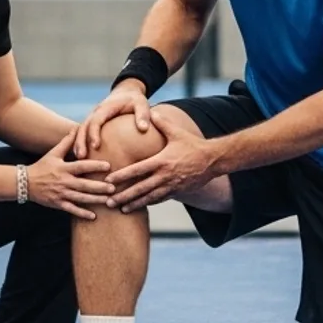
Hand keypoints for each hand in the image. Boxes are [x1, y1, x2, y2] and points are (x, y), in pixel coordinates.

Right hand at [27, 129, 114, 218]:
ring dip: (95, 200)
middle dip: (99, 187)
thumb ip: (66, 142)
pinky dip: (82, 213)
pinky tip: (93, 216)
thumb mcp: (53, 153)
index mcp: (64, 168)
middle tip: (113, 187)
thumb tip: (76, 128)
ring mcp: (61, 194)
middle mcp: (63, 181)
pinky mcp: (58, 204)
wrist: (25, 183)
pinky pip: (72, 209)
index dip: (95, 166)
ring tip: (109, 200)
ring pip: (81, 198)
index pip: (81, 166)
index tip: (108, 166)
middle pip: (84, 185)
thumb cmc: (42, 166)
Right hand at [73, 79, 151, 158]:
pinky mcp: (93, 123)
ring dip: (78, 143)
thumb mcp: (142, 104)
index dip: (94, 133)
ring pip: (81, 130)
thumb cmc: (135, 100)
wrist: (127, 94)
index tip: (96, 146)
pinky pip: (83, 133)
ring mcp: (93, 118)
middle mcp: (96, 112)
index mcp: (106, 107)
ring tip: (79, 158)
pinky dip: (80, 142)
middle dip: (81, 141)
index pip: (96, 120)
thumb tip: (143, 129)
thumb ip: (143, 115)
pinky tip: (83, 157)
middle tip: (82, 156)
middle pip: (83, 126)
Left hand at [104, 114, 218, 211]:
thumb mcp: (177, 133)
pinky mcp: (178, 191)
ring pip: (149, 198)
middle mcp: (165, 175)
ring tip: (122, 209)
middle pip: (140, 188)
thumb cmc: (193, 145)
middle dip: (124, 196)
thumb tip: (151, 112)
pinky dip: (150, 203)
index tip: (109, 180)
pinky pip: (161, 199)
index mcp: (161, 161)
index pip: (137, 170)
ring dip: (135, 204)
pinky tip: (140, 206)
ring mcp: (172, 185)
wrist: (213, 160)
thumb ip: (162, 123)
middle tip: (109, 202)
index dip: (122, 176)